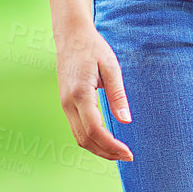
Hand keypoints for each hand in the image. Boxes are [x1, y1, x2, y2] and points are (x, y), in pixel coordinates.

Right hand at [55, 22, 133, 161]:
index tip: (128, 153)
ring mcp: (64, 104)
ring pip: (79, 137)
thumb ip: (117, 95)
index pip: (95, 130)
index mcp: (80, 93)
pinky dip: (91, 140)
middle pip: (85, 139)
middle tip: (127, 156)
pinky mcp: (65, 103)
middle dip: (106, 152)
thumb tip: (126, 121)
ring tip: (118, 152)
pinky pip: (76, 129)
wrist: (70, 35)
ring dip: (98, 149)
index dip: (112, 146)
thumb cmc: (93, 48)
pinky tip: (106, 140)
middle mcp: (68, 102)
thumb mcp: (111, 67)